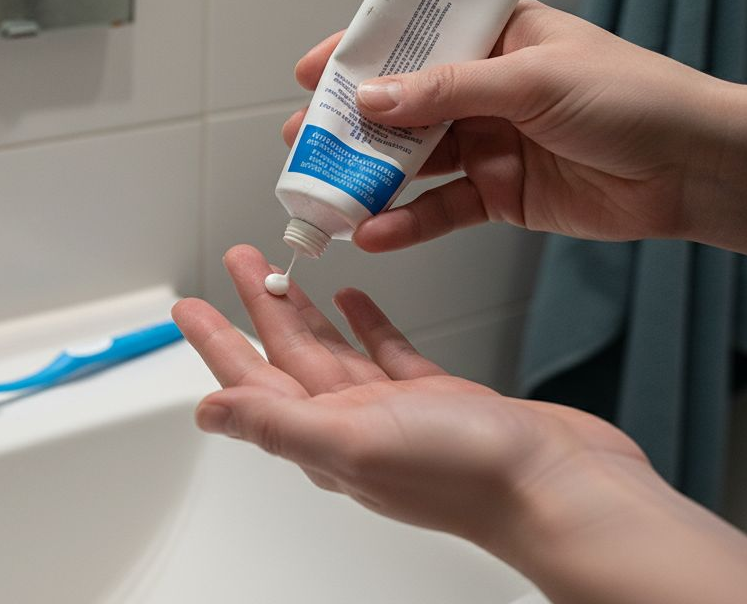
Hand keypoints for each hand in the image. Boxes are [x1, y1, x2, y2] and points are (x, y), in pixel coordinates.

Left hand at [176, 245, 746, 603]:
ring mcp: (397, 413)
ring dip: (307, 311)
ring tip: (282, 270)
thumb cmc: (467, 471)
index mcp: (324, 436)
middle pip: (288, 358)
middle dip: (257, 308)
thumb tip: (207, 412)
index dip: (217, 343)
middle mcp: (354, 425)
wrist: (560, 487)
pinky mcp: (443, 399)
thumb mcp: (353, 439)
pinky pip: (391, 355)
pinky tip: (358, 299)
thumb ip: (277, 422)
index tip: (186, 305)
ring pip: (335, 352)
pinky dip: (369, 326)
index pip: (252, 382)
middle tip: (237, 260)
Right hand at [283, 0, 735, 251]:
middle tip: (303, 142)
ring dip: (369, 178)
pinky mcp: (500, 196)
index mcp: (497, 38)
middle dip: (350, 125)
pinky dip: (406, 222)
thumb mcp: (532, 79)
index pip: (414, 38)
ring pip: (413, 161)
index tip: (311, 73)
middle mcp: (486, 88)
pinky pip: (441, 209)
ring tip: (323, 195)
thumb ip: (447, 92)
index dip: (359, 52)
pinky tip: (374, 232)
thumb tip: (371, 98)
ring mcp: (490, 143)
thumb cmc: (633, 99)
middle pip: (402, 105)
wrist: (696, 169)